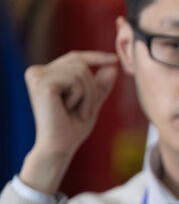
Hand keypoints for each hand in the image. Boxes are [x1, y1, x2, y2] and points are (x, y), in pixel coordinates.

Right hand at [19, 51, 118, 193]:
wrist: (60, 146)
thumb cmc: (72, 127)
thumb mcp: (91, 101)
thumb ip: (100, 84)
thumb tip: (113, 65)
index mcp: (45, 74)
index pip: (75, 58)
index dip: (96, 57)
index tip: (116, 60)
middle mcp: (37, 71)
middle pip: (81, 64)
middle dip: (92, 88)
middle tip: (86, 111)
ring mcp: (37, 75)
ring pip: (81, 72)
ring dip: (88, 95)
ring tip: (78, 111)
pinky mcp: (41, 82)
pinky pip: (75, 81)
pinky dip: (80, 97)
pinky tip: (68, 110)